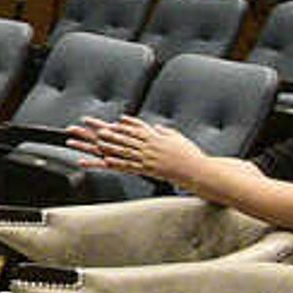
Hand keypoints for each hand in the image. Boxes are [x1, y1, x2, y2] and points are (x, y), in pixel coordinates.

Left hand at [69, 114, 192, 182]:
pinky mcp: (148, 169)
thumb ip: (165, 131)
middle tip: (95, 130)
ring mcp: (148, 158)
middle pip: (125, 138)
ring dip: (109, 146)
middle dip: (109, 133)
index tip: (111, 123)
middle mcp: (149, 146)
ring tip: (98, 143)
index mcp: (156, 137)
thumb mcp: (177, 138)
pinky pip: (129, 166)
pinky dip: (117, 162)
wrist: (197, 169)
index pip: (136, 129)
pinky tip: (107, 161)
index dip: (123, 126)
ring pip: (124, 150)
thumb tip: (156, 126)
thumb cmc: (189, 154)